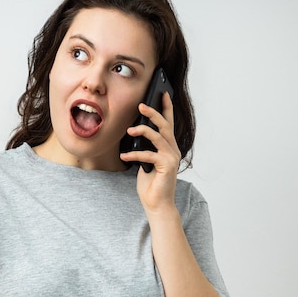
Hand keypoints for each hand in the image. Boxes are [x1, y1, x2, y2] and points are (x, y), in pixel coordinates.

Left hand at [120, 92, 180, 212]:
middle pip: (164, 125)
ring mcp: (171, 157)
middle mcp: (173, 149)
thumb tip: (134, 132)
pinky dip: (135, 154)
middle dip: (153, 113)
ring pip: (158, 137)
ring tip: (129, 131)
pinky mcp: (167, 166)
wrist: (157, 204)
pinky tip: (124, 155)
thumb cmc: (150, 183)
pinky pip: (149, 155)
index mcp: (168, 146)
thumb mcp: (145, 160)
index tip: (162, 92)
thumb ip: (144, 146)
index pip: (168, 123)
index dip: (166, 107)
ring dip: (142, 131)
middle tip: (140, 106)